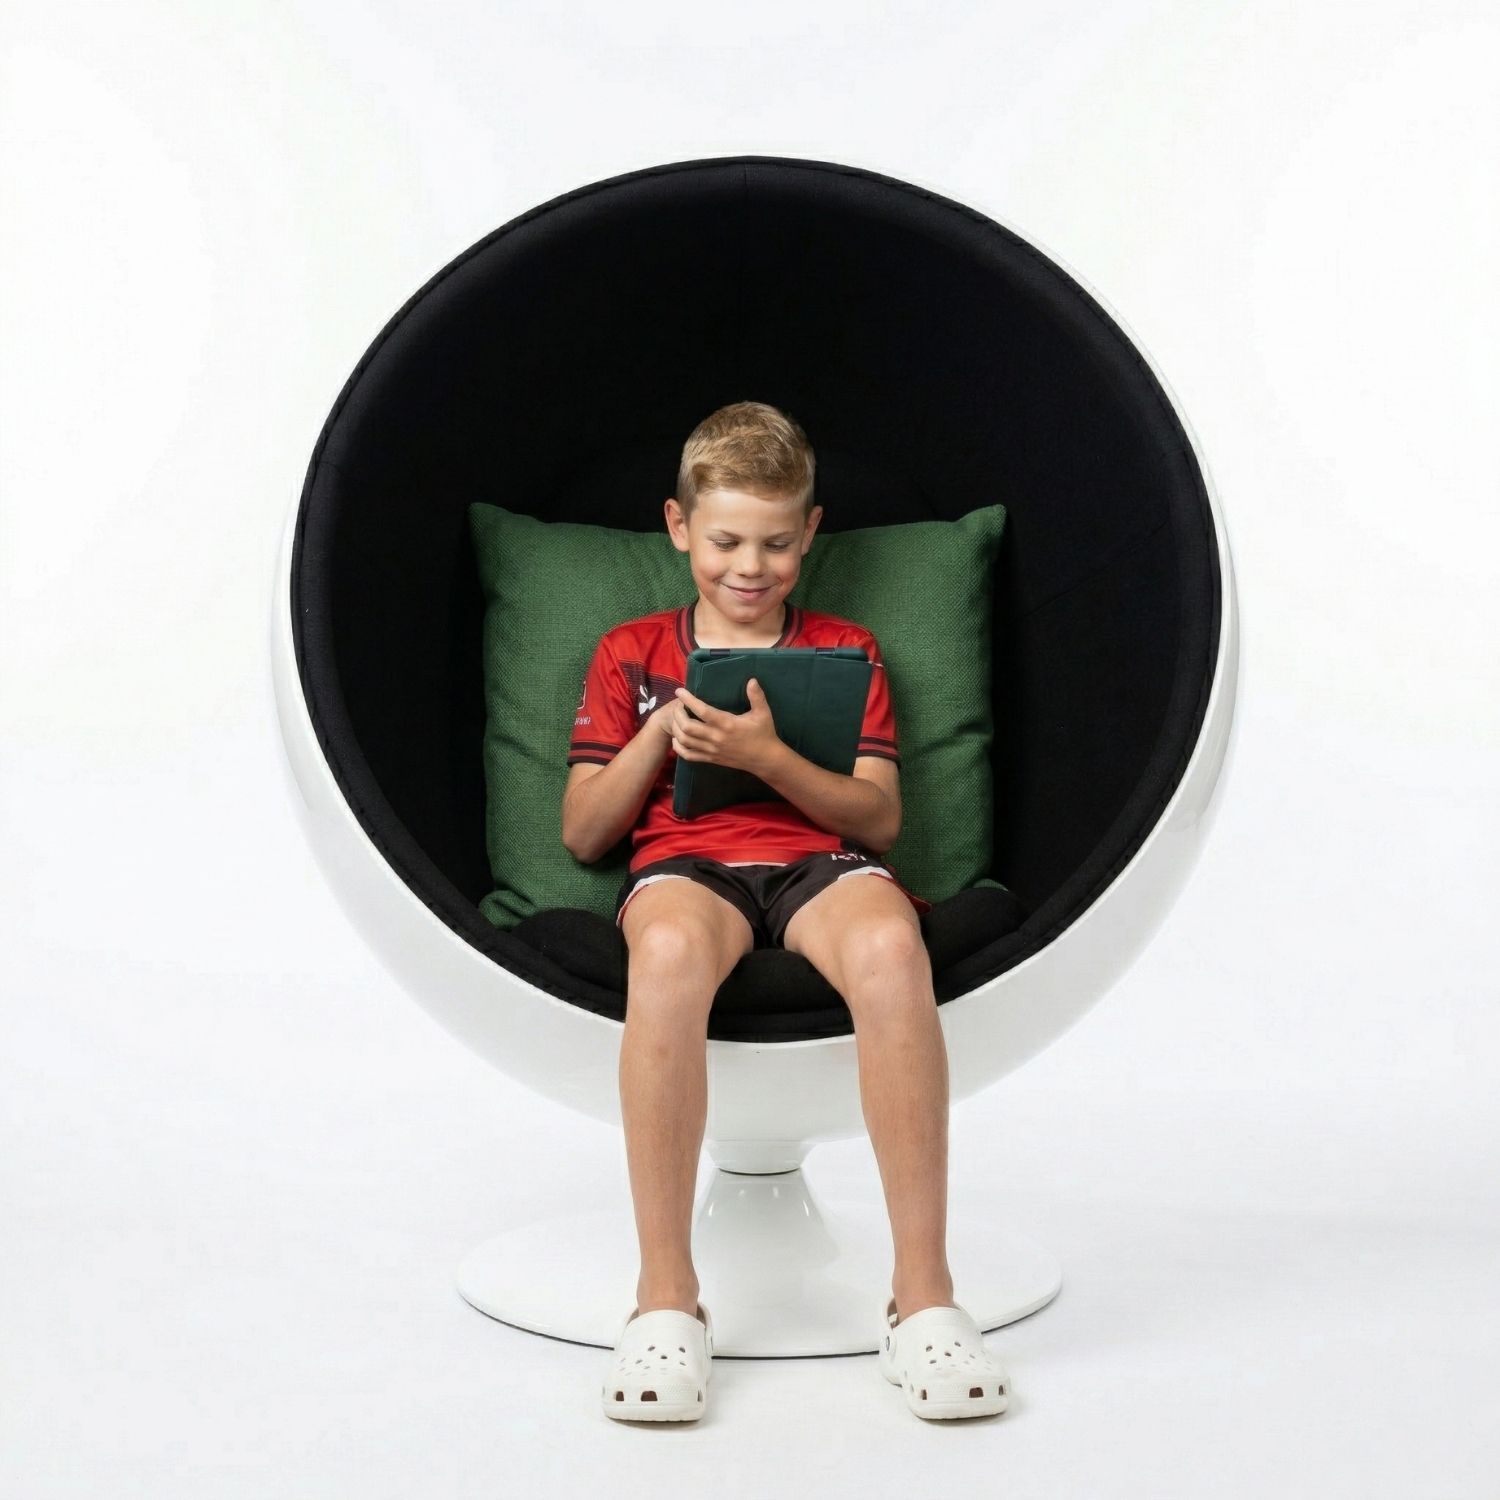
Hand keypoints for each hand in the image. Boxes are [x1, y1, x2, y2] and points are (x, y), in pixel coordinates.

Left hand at [664, 679, 780, 775]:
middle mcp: (717, 738)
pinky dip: (678, 747)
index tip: (680, 691)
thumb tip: (752, 679)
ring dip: (676, 728)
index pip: (702, 711)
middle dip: (678, 714)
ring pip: (685, 740)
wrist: (765, 759)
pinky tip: (677, 738)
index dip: (688, 700)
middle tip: (678, 705)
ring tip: (677, 718)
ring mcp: (712, 750)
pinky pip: (688, 755)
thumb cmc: (764, 734)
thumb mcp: (763, 713)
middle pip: (687, 727)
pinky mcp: (711, 759)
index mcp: (727, 724)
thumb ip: (756, 696)